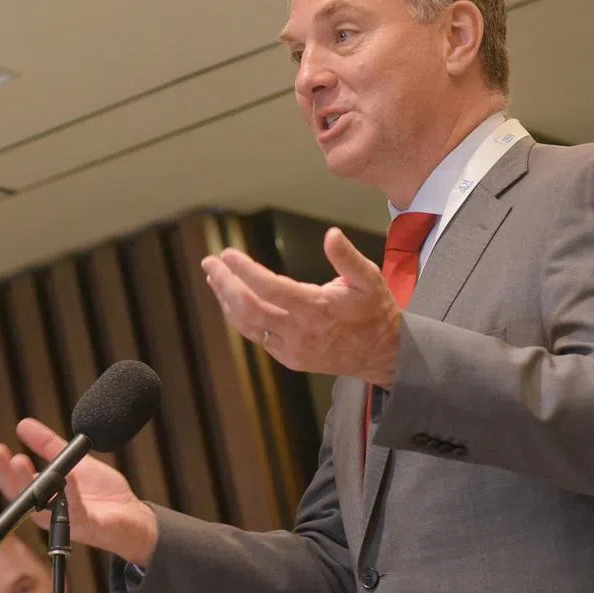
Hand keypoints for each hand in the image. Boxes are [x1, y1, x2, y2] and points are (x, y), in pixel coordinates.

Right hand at [0, 418, 157, 567]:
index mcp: (40, 494)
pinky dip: (67, 494)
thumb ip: (49, 445)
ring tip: (18, 461)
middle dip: (2, 473)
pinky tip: (63, 477)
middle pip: (17, 494)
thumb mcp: (73, 462)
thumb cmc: (101, 494)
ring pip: (40, 505)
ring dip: (27, 483)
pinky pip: (75, 510)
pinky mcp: (87, 525)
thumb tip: (22, 424)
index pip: (9, 481)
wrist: (133, 515)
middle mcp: (46, 510)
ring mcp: (64, 520)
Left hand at [201, 227, 400, 385]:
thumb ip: (347, 257)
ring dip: (227, 300)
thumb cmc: (375, 312)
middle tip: (210, 263)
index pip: (270, 288)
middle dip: (225, 284)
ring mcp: (292, 349)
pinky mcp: (290, 358)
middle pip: (249, 308)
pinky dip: (240, 317)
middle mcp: (300, 332)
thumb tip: (331, 234)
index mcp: (317, 309)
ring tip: (214, 277)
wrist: (383, 355)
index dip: (245, 270)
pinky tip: (232, 299)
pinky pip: (257, 336)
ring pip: (248, 325)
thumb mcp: (369, 279)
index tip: (227, 254)